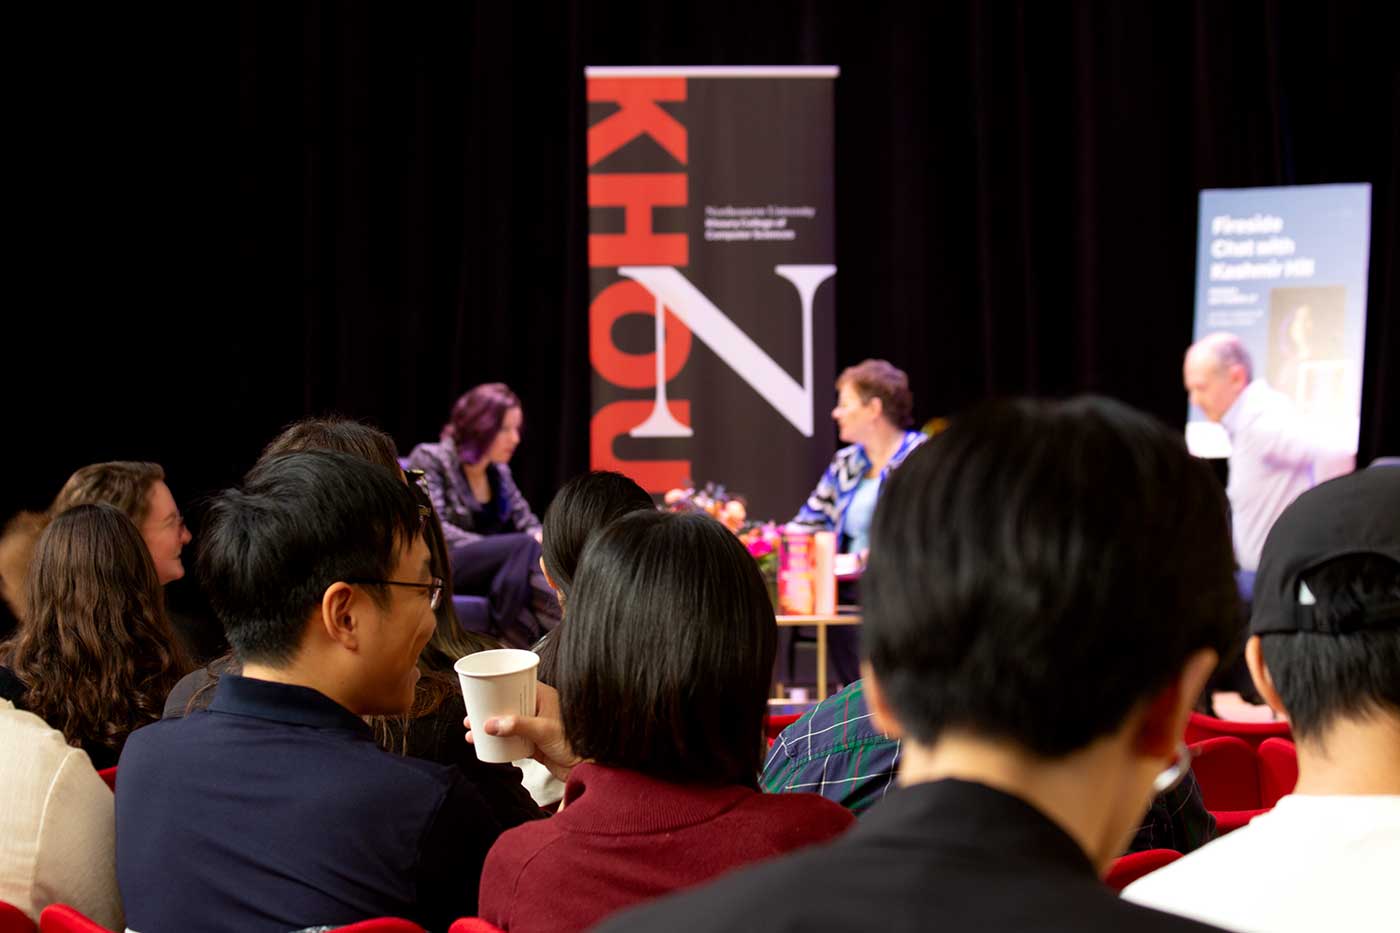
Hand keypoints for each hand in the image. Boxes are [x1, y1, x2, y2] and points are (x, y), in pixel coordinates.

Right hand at [465, 681, 579, 782]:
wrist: (585, 768)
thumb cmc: (574, 743)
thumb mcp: (544, 730)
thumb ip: (518, 726)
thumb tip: (490, 725)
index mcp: (544, 697)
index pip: (518, 684)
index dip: (498, 687)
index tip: (480, 692)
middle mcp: (539, 709)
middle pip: (508, 704)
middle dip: (488, 710)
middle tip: (470, 716)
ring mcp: (535, 726)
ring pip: (507, 723)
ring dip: (489, 726)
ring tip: (471, 732)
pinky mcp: (533, 743)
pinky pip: (511, 739)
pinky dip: (497, 741)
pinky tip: (484, 744)